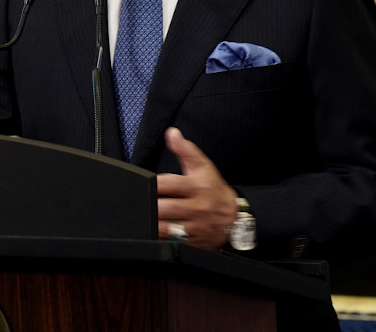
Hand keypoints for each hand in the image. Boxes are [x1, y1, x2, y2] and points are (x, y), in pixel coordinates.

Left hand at [155, 127, 236, 248]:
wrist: (234, 216)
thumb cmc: (214, 188)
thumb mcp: (202, 166)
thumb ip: (185, 149)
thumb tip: (172, 133)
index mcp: (197, 186)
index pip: (168, 184)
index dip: (153, 183)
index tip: (146, 183)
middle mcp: (197, 207)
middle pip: (165, 208)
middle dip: (151, 205)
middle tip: (140, 202)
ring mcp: (196, 226)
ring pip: (168, 228)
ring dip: (153, 224)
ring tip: (145, 217)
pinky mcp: (194, 241)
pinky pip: (173, 242)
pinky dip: (161, 238)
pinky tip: (154, 232)